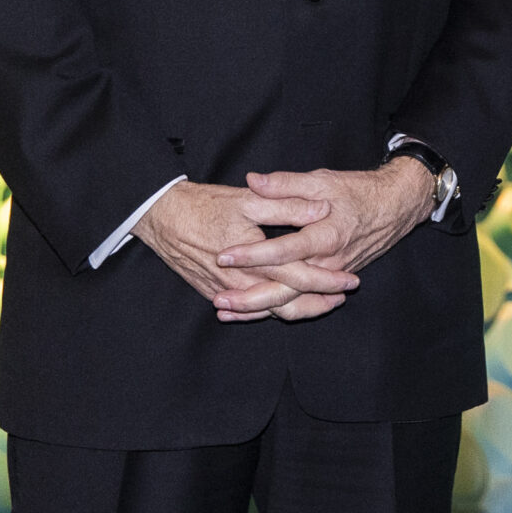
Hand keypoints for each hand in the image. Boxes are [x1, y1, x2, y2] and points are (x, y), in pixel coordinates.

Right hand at [133, 181, 360, 322]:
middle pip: (286, 303)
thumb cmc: (205, 205)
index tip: (350, 281)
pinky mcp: (213, 292)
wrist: (162, 217)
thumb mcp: (249, 200)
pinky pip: (247, 310)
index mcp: (254, 259)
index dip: (327, 280)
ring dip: (297, 309)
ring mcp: (225, 292)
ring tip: (323, 304)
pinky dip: (269, 312)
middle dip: (318, 303)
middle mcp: (240, 283)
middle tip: (342, 297)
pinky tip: (283, 308)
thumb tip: (322, 210)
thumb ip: (288, 206)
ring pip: (268, 311)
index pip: (299, 276)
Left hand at [214, 160, 437, 314]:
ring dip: (259, 309)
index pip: (284, 251)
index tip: (225, 255)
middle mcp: (329, 263)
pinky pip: (302, 302)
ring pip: (293, 303)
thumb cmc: (359, 191)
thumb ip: (286, 184)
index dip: (253, 254)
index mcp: (326, 236)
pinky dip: (277, 309)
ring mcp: (331, 276)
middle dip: (250, 298)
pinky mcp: (331, 281)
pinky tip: (252, 311)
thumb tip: (253, 181)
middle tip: (219, 300)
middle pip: (287, 290)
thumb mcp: (323, 181)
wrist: (396, 207)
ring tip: (226, 310)